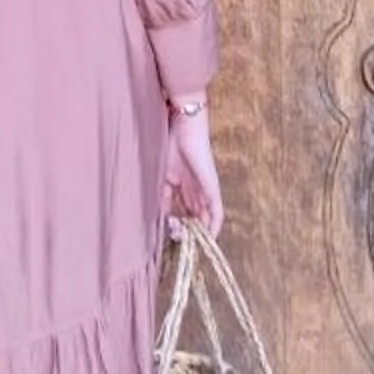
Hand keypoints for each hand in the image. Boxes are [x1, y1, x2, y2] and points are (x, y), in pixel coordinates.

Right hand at [164, 105, 222, 237]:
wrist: (182, 126)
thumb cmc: (169, 143)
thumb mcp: (161, 175)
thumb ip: (161, 194)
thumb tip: (157, 214)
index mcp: (183, 186)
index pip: (184, 211)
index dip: (177, 225)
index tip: (168, 234)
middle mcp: (196, 190)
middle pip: (196, 217)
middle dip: (189, 232)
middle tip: (180, 243)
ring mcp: (205, 189)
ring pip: (207, 216)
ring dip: (201, 232)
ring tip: (194, 246)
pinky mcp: (212, 187)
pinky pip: (217, 210)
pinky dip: (214, 224)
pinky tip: (211, 236)